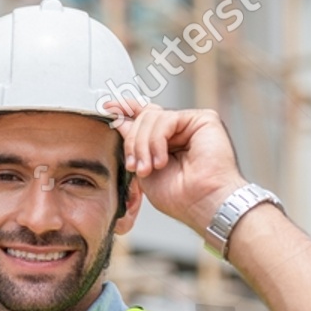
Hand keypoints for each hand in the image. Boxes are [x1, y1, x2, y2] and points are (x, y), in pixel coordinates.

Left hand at [104, 98, 245, 232]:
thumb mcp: (144, 168)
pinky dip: (157, 141)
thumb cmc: (179, 196)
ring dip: (143, 145)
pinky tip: (161, 161)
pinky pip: (166, 119)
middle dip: (132, 142)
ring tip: (149, 169)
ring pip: (151, 117)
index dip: (125, 110)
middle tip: (133, 166)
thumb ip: (133, 143)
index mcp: (167, 141)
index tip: (107, 107)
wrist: (201, 203)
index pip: (144, 118)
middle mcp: (180, 130)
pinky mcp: (203, 119)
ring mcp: (191, 123)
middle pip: (143, 118)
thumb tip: (119, 120)